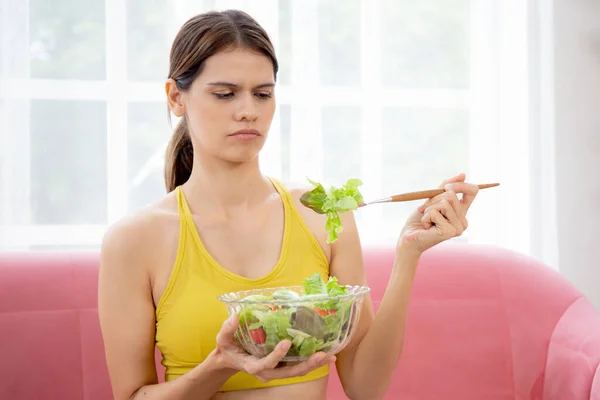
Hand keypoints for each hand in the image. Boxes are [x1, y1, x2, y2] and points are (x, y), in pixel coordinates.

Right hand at [213, 313, 334, 382]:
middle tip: (321, 355)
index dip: (276, 356)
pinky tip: (324, 354)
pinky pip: (298, 367)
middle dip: (305, 365)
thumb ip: (227, 329)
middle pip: (288, 372)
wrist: (231, 360)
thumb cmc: (228, 348)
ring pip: (296, 371)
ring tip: (329, 356)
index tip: (286, 342)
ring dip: (313, 364)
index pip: (266, 364)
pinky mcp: (282, 368)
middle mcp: (266, 373)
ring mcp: (275, 372)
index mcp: (252, 365)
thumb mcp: (222, 339)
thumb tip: (234, 317)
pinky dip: (311, 362)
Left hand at [397, 173, 479, 255]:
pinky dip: (425, 216)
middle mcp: (463, 221)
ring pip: (444, 203)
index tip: (446, 186)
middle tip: (426, 211)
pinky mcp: (448, 232)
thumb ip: (445, 187)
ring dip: (428, 208)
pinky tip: (426, 227)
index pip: (472, 191)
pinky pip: (435, 212)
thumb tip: (463, 175)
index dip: (460, 185)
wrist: (408, 238)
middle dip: (433, 199)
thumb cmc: (419, 220)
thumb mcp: (432, 200)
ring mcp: (457, 228)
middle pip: (452, 195)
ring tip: (427, 220)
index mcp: (461, 212)